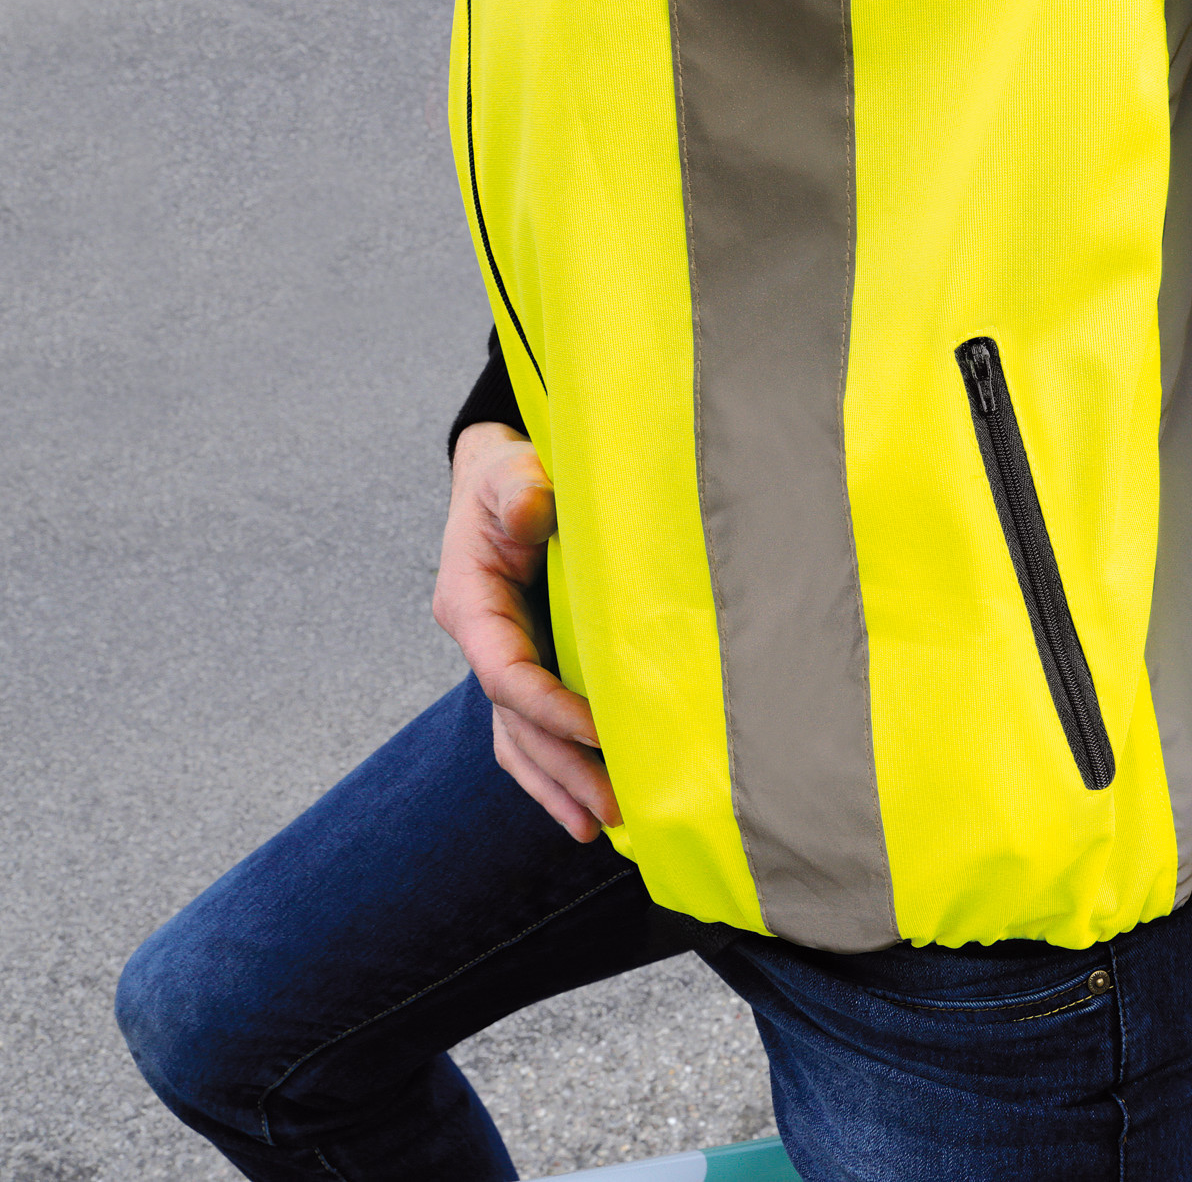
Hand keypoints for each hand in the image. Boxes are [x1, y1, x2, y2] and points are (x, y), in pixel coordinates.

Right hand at [433, 422, 619, 842]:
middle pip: (517, 724)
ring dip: (560, 786)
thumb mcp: (508, 468)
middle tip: (614, 810)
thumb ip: (516, 489)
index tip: (599, 731)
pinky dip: (557, 771)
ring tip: (605, 829)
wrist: (506, 473)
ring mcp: (503, 660)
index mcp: (472, 607)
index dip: (549, 706)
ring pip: (522, 739)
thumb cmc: (509, 471)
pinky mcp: (529, 666)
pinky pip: (533, 731)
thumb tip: (532, 509)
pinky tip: (590, 809)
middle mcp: (482, 642)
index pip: (505, 673)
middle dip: (563, 769)